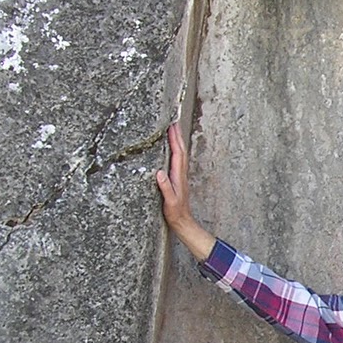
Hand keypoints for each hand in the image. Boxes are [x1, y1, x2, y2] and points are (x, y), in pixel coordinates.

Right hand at [154, 124, 215, 260]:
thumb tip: (159, 173)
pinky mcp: (177, 179)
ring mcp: (180, 176)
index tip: (171, 127)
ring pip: (180, 155)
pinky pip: (176, 161)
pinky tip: (170, 149)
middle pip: (181, 150)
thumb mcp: (169, 201)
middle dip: (177, 136)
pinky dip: (175, 151)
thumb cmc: (175, 212)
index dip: (175, 140)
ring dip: (177, 141)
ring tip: (172, 130)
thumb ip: (165, 187)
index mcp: (178, 176)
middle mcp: (180, 174)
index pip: (177, 154)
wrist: (182, 221)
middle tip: (173, 122)